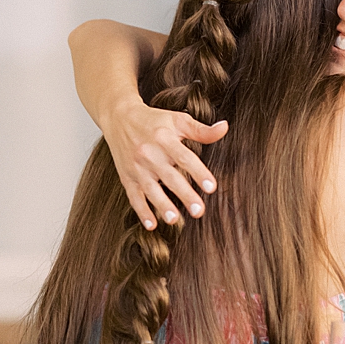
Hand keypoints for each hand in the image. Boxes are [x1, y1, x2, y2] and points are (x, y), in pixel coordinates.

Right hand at [100, 99, 227, 229]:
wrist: (119, 118)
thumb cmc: (154, 121)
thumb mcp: (178, 120)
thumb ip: (201, 130)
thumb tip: (225, 128)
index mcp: (165, 138)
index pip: (184, 157)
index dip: (199, 172)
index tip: (211, 187)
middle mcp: (150, 154)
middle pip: (169, 177)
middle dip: (184, 194)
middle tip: (199, 211)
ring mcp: (137, 167)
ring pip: (151, 189)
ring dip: (162, 205)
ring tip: (174, 219)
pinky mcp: (127, 177)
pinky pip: (134, 197)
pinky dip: (142, 211)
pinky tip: (152, 225)